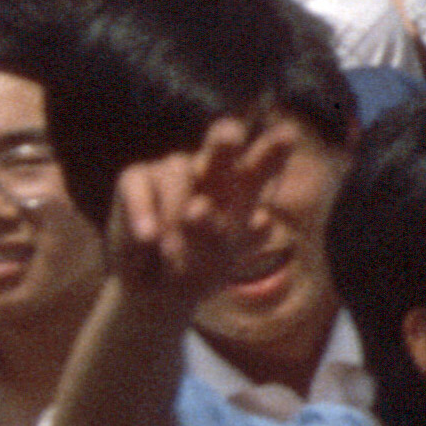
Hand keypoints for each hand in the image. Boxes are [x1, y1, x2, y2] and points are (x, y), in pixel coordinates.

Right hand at [104, 113, 302, 317]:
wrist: (155, 290)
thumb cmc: (197, 270)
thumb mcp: (215, 260)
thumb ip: (218, 235)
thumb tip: (204, 210)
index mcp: (244, 187)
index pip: (262, 166)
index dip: (273, 152)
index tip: (288, 136)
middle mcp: (212, 169)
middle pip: (222, 143)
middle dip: (226, 141)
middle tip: (230, 140)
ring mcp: (174, 169)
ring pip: (177, 176)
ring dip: (173, 217)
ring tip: (172, 252)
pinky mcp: (137, 178)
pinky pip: (140, 188)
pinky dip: (143, 213)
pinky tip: (149, 237)